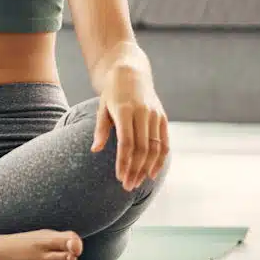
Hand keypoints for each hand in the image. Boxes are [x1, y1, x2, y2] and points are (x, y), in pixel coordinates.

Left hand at [90, 67, 169, 190]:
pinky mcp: (163, 118)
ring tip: (138, 182)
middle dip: (135, 169)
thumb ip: (100, 129)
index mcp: (125, 110)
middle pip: (142, 148)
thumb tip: (95, 150)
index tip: (119, 177)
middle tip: (128, 186)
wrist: (130, 73)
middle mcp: (143, 113)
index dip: (124, 162)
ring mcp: (155, 115)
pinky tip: (152, 172)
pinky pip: (164, 142)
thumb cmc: (112, 93)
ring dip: (147, 168)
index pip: (126, 142)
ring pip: (155, 148)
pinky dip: (160, 159)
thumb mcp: (102, 107)